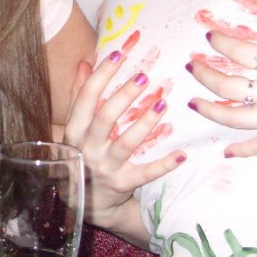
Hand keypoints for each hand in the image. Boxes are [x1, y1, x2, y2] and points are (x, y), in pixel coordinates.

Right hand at [64, 50, 183, 238]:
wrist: (86, 201)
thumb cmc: (83, 154)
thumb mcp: (76, 127)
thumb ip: (79, 96)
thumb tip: (84, 64)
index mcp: (75, 130)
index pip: (86, 98)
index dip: (101, 75)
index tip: (118, 55)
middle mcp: (87, 148)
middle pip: (105, 118)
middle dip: (124, 96)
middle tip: (144, 77)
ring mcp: (104, 168)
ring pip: (126, 144)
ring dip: (145, 123)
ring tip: (163, 104)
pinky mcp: (122, 184)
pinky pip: (145, 174)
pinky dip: (163, 165)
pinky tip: (181, 154)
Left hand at [188, 0, 256, 157]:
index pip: (238, 52)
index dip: (220, 42)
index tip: (209, 36)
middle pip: (225, 86)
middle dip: (204, 75)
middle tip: (192, 66)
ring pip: (233, 118)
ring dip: (209, 110)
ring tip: (192, 103)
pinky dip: (242, 150)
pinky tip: (226, 152)